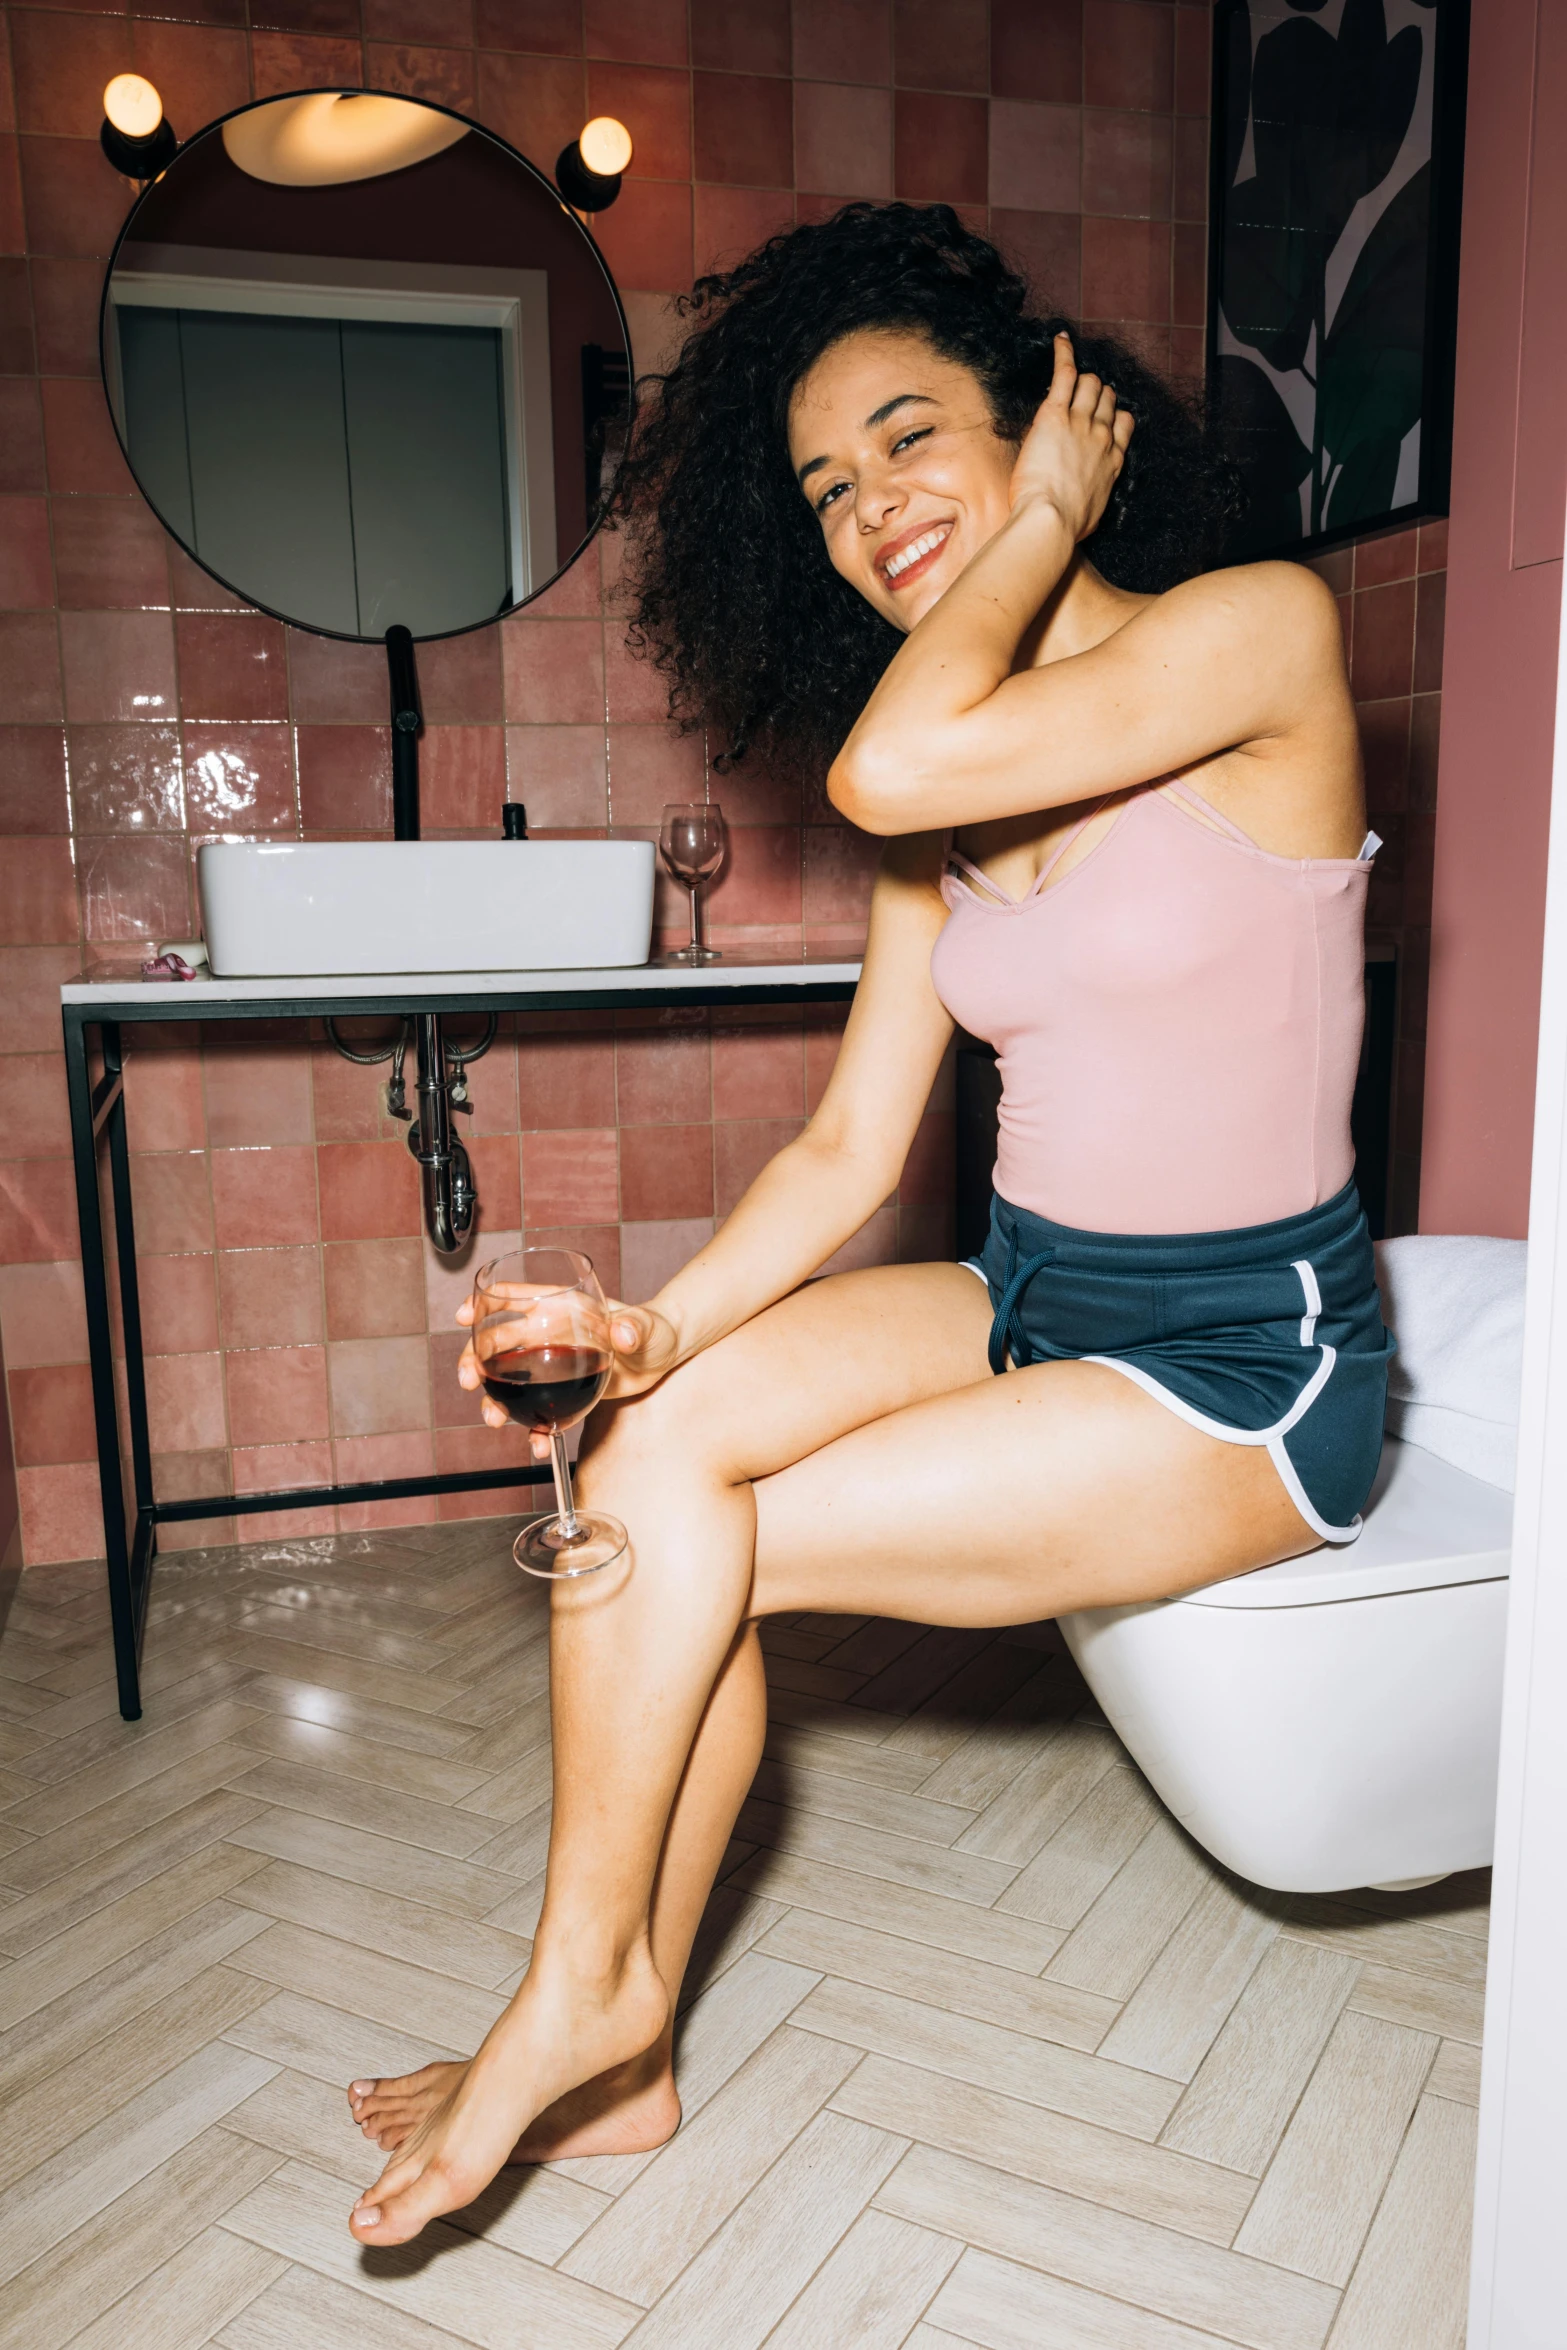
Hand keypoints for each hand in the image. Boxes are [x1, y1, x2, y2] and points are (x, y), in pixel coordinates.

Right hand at [456, 1290, 680, 1448]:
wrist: (663, 1358)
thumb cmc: (655, 1330)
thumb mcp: (646, 1328)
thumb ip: (634, 1328)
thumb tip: (624, 1334)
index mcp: (561, 1308)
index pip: (513, 1296)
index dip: (484, 1301)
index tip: (464, 1316)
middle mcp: (549, 1333)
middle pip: (497, 1341)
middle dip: (473, 1359)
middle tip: (468, 1381)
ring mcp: (552, 1363)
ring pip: (509, 1380)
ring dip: (494, 1400)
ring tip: (493, 1420)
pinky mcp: (563, 1391)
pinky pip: (538, 1410)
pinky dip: (532, 1428)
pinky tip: (537, 1442)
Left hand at [1008, 332, 1134, 539]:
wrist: (1051, 520)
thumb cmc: (1067, 526)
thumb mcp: (1092, 512)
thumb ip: (1094, 493)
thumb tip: (1086, 498)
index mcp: (1113, 460)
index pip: (1124, 422)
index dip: (1114, 415)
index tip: (1104, 416)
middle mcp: (1102, 435)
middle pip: (1107, 399)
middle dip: (1096, 394)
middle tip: (1080, 397)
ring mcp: (1081, 422)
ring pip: (1090, 384)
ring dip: (1081, 380)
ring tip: (1070, 378)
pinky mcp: (1056, 414)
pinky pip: (1064, 373)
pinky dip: (1064, 353)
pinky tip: (1061, 339)